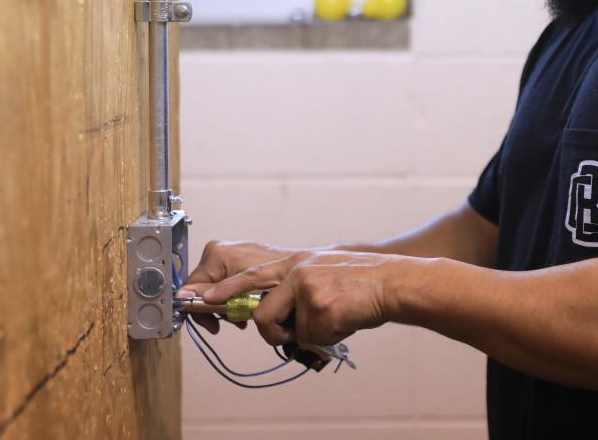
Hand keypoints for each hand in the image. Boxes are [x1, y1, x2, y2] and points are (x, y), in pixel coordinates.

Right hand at [178, 240, 313, 332]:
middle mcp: (219, 251)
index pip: (190, 288)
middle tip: (234, 321)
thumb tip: (183, 298)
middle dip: (217, 310)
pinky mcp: (238, 262)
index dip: (199, 310)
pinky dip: (234, 299)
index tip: (214, 325)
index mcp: (215, 254)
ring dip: (227, 307)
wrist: (301, 270)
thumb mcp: (244, 291)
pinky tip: (246, 309)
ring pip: (214, 290)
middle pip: (202, 290)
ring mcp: (228, 255)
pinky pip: (226, 284)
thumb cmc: (279, 277)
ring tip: (243, 317)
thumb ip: (214, 293)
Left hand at [206, 250, 414, 346]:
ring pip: (289, 330)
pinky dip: (328, 335)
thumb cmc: (362, 282)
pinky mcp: (320, 309)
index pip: (253, 276)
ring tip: (333, 317)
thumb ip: (299, 286)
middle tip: (273, 330)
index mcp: (297, 262)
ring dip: (307, 333)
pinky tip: (345, 319)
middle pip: (260, 309)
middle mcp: (297, 272)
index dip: (227, 289)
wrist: (391, 283)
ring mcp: (307, 290)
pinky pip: (312, 336)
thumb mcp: (324, 270)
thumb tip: (283, 315)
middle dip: (265, 328)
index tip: (206, 298)